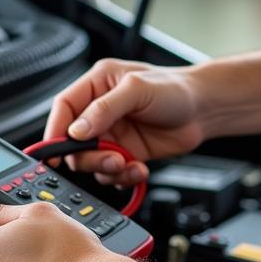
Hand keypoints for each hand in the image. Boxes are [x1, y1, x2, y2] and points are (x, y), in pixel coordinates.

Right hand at [44, 59, 205, 186]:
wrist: (205, 109)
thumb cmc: (176, 89)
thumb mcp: (137, 90)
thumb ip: (104, 109)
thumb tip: (77, 130)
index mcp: (97, 85)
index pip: (64, 108)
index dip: (55, 131)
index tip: (55, 153)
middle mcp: (101, 110)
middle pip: (74, 142)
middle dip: (89, 157)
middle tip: (110, 159)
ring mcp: (113, 134)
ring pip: (91, 162)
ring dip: (108, 169)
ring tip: (128, 164)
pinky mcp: (126, 153)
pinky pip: (112, 172)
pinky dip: (122, 177)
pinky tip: (139, 169)